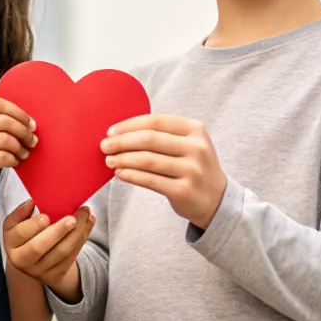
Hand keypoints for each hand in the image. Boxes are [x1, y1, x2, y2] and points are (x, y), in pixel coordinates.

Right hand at [0, 98, 36, 209]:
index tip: (30, 123)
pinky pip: (2, 158)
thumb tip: (22, 119)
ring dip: (20, 147)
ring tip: (24, 153)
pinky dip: (13, 160)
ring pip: (5, 140)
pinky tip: (14, 162)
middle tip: (32, 140)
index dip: (18, 112)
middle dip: (24, 130)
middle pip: (4, 121)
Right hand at [3, 200, 94, 299]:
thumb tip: (31, 203)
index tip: (46, 217)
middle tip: (72, 218)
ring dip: (77, 232)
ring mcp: (40, 272)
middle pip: (40, 247)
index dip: (33, 226)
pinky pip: (71, 257)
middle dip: (58, 231)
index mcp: (11, 245)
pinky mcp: (56, 276)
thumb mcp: (17, 223)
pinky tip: (88, 224)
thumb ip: (21, 213)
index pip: (21, 234)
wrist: (33, 260)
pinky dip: (82, 238)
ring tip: (85, 214)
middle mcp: (22, 261)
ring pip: (61, 252)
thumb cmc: (25, 234)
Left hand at [101, 115, 226, 229]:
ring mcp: (192, 170)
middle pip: (149, 140)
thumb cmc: (192, 166)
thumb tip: (120, 132)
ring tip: (109, 161)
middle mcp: (196, 147)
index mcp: (194, 129)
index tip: (110, 131)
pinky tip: (120, 174)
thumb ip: (161, 134)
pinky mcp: (184, 191)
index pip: (154, 121)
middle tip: (104, 146)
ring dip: (123, 159)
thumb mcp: (186, 143)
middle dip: (121, 142)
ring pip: (147, 160)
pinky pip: (150, 180)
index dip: (128, 125)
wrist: (216, 199)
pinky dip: (131, 176)